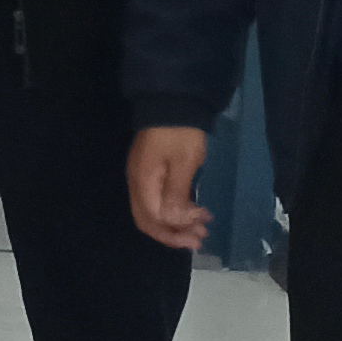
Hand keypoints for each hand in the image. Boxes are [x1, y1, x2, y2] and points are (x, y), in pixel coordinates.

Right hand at [128, 126, 211, 253]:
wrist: (173, 103)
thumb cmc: (180, 134)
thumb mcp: (184, 163)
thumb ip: (176, 194)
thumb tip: (173, 220)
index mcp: (143, 182)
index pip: (150, 219)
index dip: (172, 234)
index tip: (197, 236)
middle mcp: (138, 183)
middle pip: (148, 219)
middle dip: (174, 233)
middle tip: (201, 237)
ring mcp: (144, 177)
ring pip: (154, 210)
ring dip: (178, 222)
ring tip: (203, 226)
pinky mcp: (152, 172)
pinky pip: (159, 199)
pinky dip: (176, 209)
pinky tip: (195, 210)